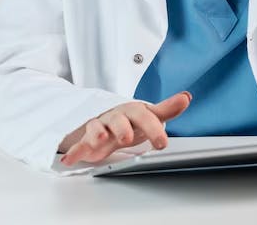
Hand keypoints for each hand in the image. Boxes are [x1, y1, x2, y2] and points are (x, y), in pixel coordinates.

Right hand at [59, 91, 191, 165]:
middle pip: (119, 119)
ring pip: (97, 127)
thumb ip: (166, 109)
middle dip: (123, 128)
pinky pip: (80, 143)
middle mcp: (116, 117)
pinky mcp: (87, 139)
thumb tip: (186, 97)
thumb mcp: (148, 115)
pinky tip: (70, 159)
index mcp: (132, 111)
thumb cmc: (130, 120)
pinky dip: (75, 151)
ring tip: (101, 138)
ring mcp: (100, 126)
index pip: (144, 116)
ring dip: (98, 132)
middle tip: (128, 138)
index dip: (154, 128)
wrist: (104, 120)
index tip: (162, 143)